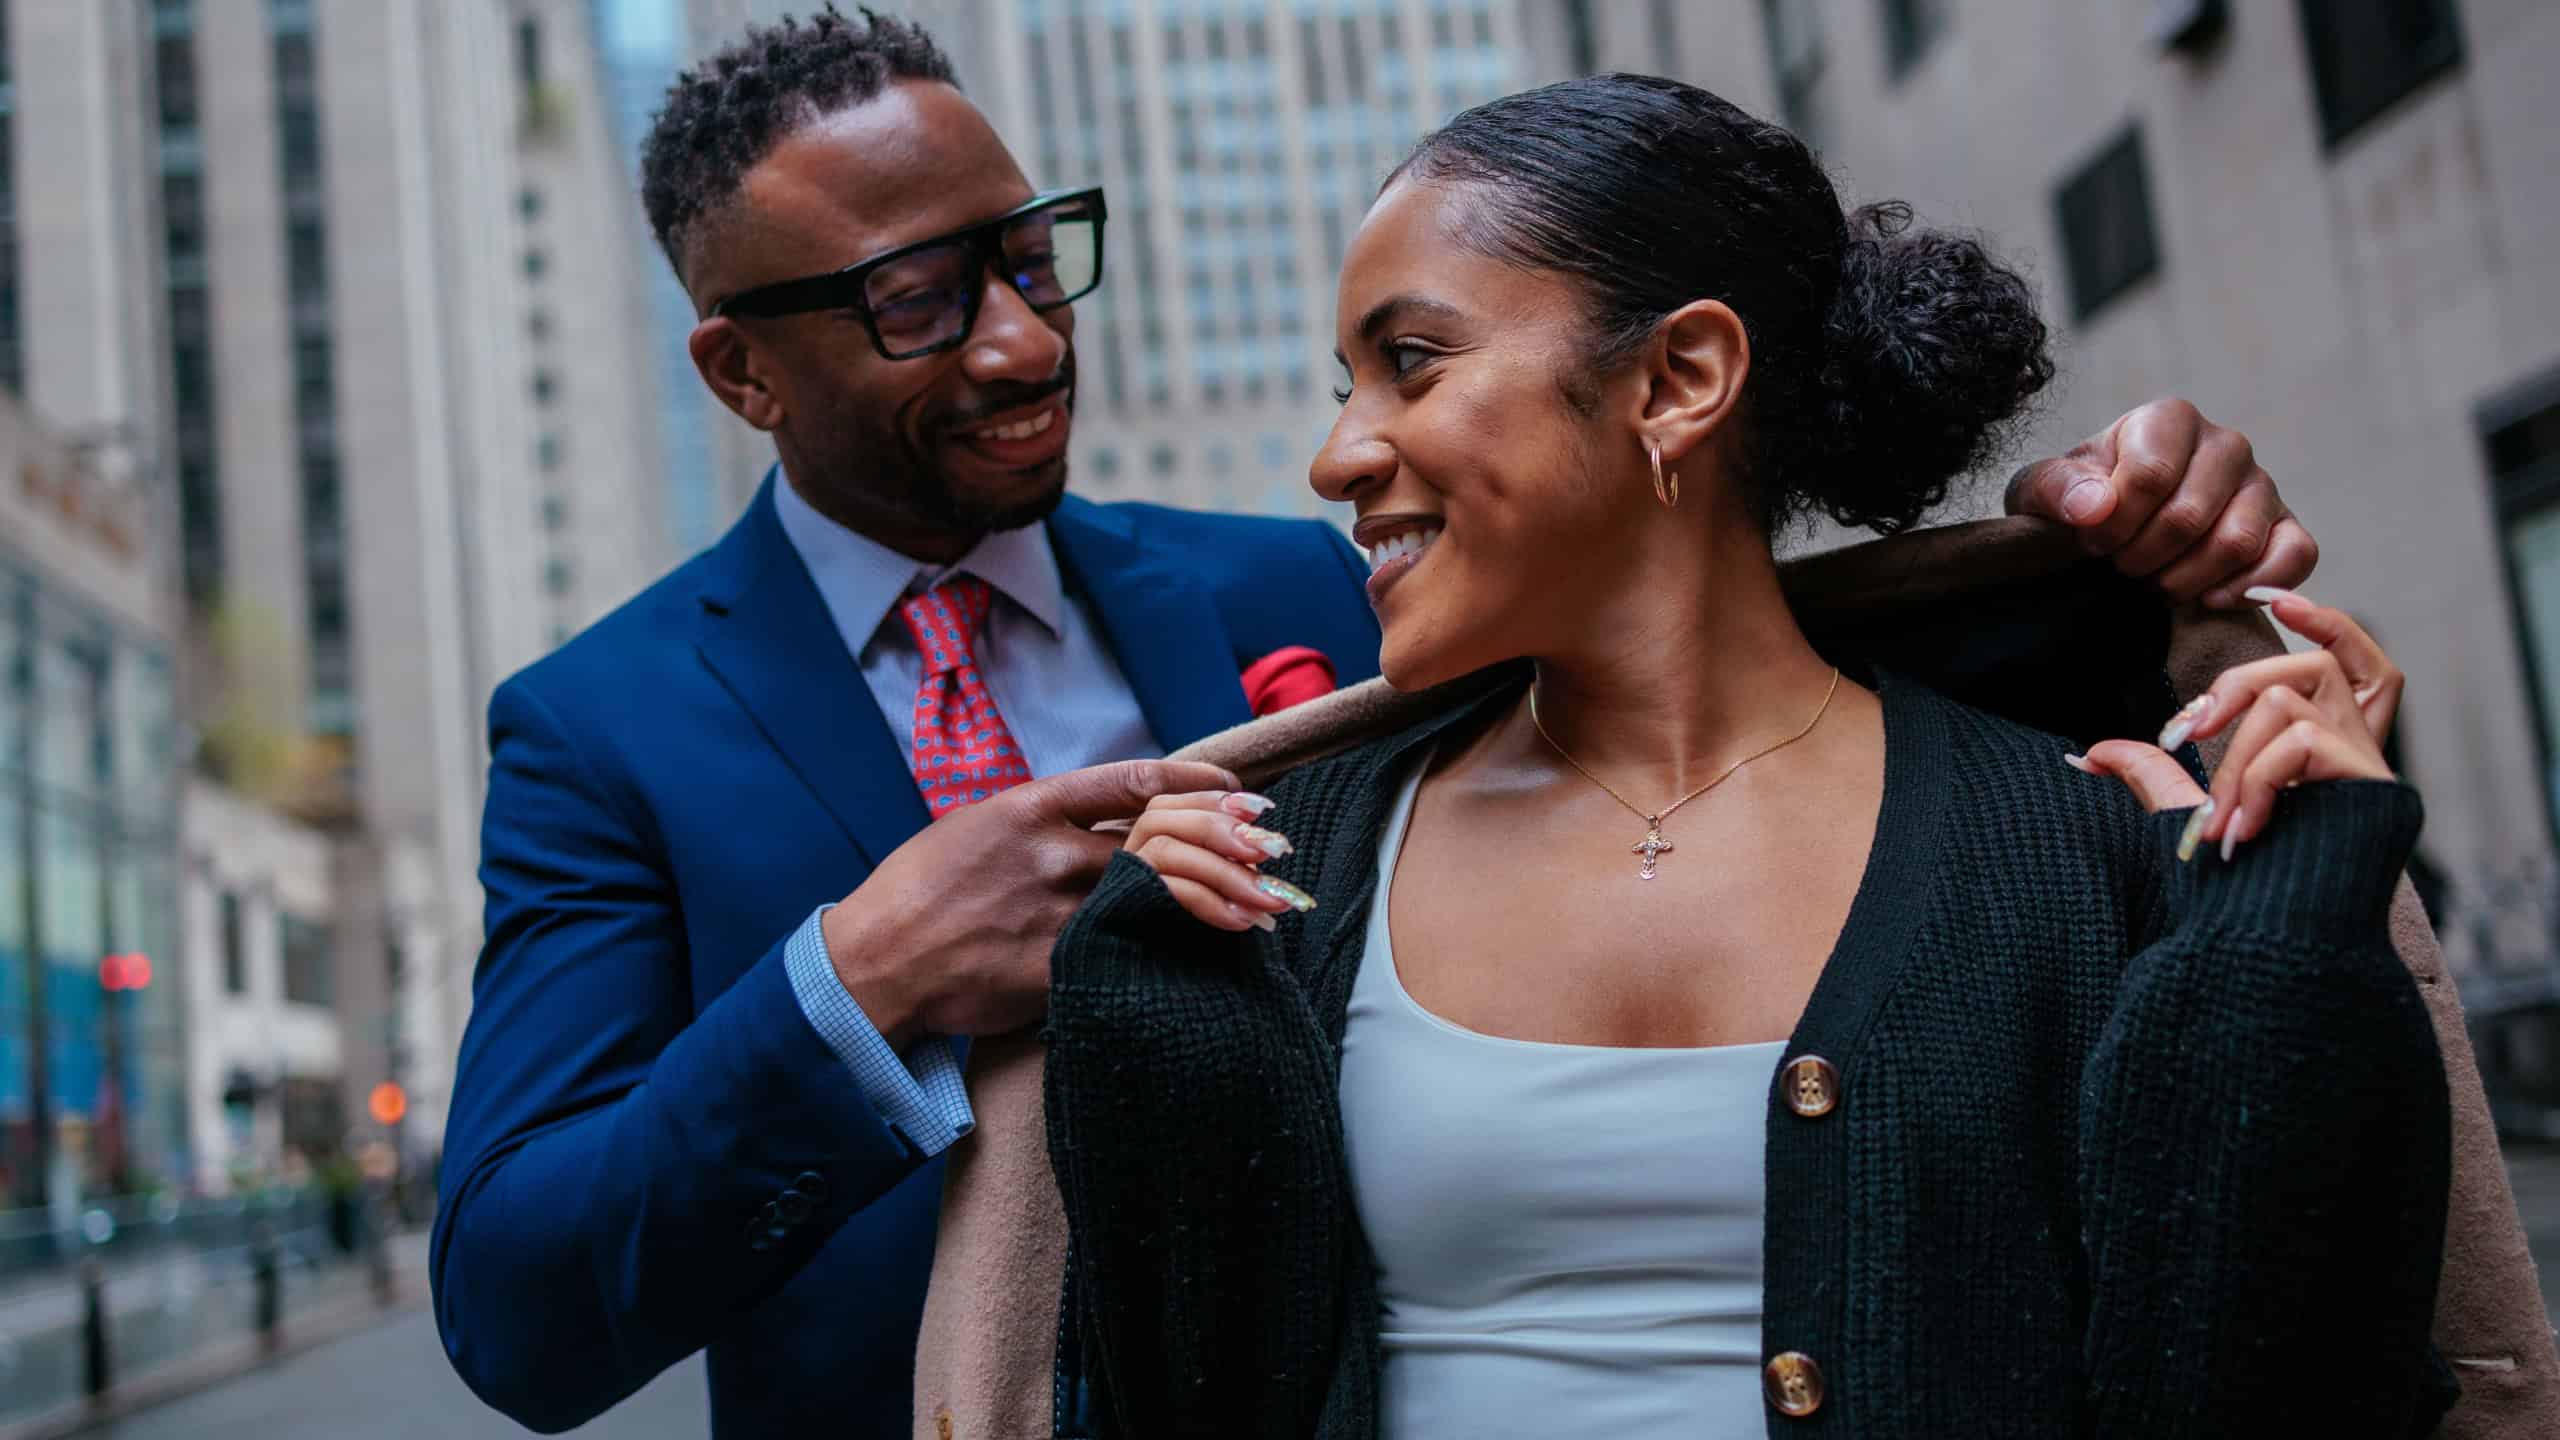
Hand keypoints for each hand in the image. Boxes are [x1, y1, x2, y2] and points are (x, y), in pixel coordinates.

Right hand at [821, 759, 1239, 1047]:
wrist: (875, 961)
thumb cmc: (919, 891)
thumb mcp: (976, 829)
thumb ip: (1043, 822)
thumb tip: (1111, 817)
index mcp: (1028, 808)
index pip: (1131, 782)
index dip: (1194, 785)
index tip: (1237, 791)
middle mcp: (1049, 853)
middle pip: (1160, 838)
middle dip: (1227, 843)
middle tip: (1273, 849)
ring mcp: (1054, 912)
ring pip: (1154, 896)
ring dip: (1220, 899)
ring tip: (1264, 905)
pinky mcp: (1054, 966)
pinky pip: (1126, 952)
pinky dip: (1173, 948)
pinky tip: (1212, 949)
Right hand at [1119, 790, 1314, 931]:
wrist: (1169, 1007)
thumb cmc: (1202, 948)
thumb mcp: (1223, 894)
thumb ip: (1231, 862)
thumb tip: (1264, 835)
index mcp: (1147, 845)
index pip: (1169, 801)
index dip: (1211, 798)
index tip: (1263, 809)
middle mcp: (1126, 859)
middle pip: (1158, 816)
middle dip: (1220, 827)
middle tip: (1272, 848)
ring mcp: (1119, 886)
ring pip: (1164, 850)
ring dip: (1225, 870)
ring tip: (1269, 898)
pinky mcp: (1120, 915)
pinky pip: (1163, 890)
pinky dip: (1209, 901)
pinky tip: (1242, 921)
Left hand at [2006, 397, 2317, 607]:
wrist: (2113, 528)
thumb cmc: (2081, 502)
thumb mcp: (2044, 491)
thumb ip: (2057, 489)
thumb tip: (2096, 506)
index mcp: (2169, 419)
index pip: (2150, 476)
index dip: (2113, 525)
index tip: (2091, 543)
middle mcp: (2225, 444)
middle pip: (2189, 516)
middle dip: (2142, 558)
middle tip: (2120, 568)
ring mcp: (2262, 485)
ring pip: (2237, 541)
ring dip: (2185, 579)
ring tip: (2156, 582)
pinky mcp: (2287, 526)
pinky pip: (2295, 556)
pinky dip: (2250, 588)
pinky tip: (2208, 599)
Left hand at [2069, 589, 2399, 858]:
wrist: (2270, 941)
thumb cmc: (2235, 883)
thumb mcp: (2186, 811)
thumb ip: (2150, 774)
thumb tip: (2083, 756)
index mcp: (2325, 743)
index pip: (2355, 658)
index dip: (2329, 622)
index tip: (2277, 602)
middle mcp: (2358, 744)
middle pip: (2311, 664)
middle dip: (2235, 690)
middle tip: (2184, 736)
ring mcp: (2370, 763)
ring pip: (2289, 701)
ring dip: (2236, 760)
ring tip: (2221, 820)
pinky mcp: (2373, 783)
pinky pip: (2302, 741)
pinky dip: (2259, 780)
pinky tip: (2243, 828)